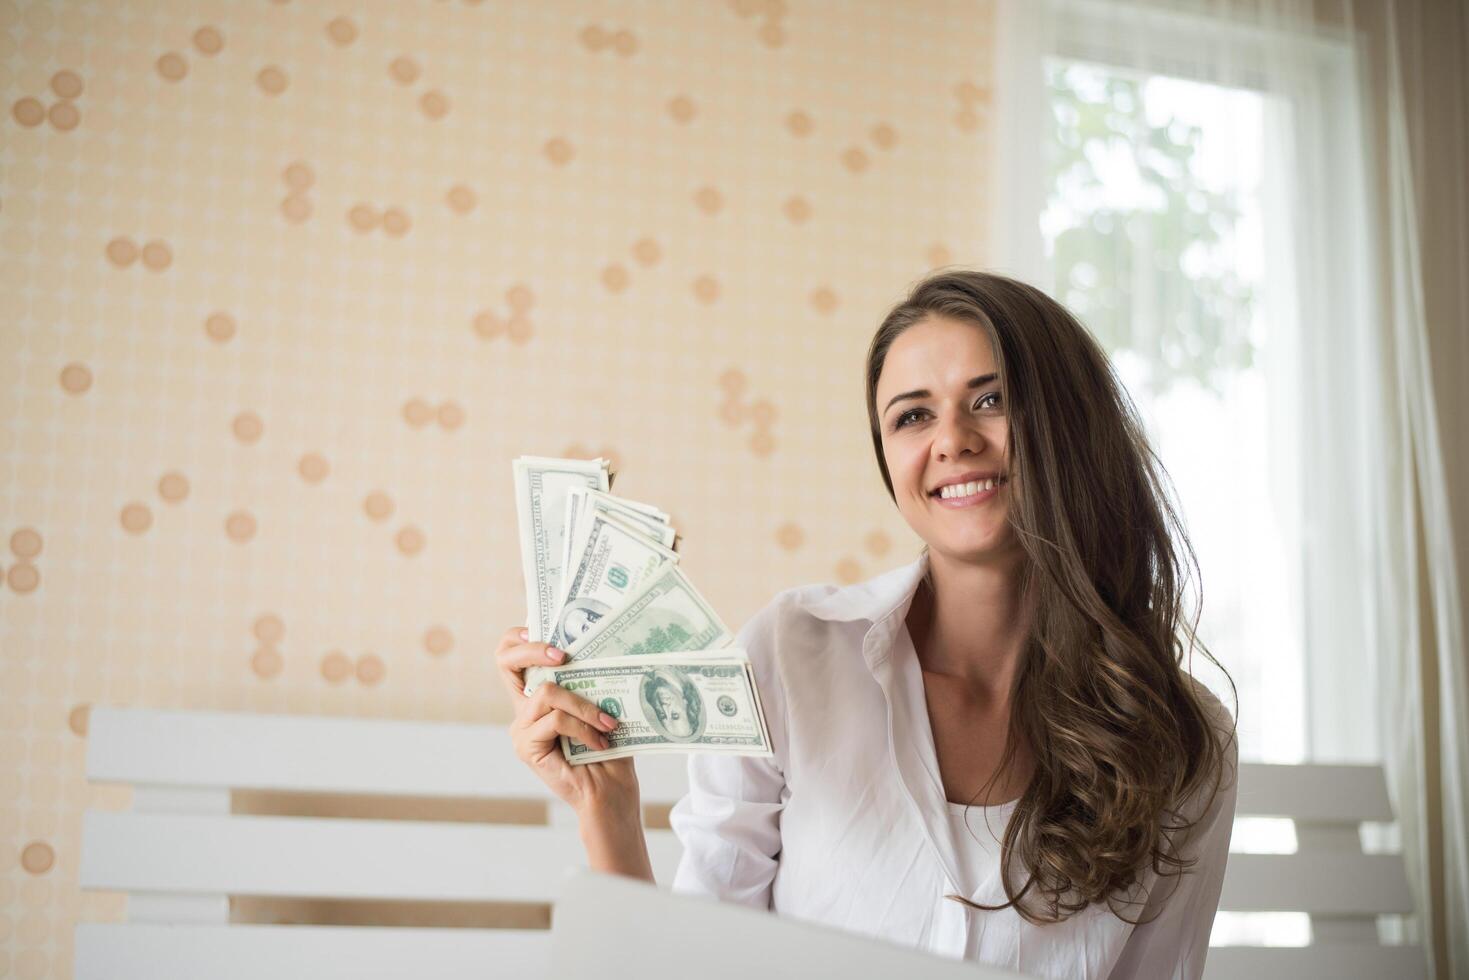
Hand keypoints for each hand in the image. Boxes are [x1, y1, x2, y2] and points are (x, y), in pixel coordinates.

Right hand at [495, 626, 640, 816]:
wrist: (610, 794)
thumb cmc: (611, 750)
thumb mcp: (602, 705)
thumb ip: (591, 680)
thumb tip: (601, 642)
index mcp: (537, 697)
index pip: (510, 656)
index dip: (518, 637)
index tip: (543, 628)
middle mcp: (523, 710)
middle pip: (506, 661)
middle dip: (534, 648)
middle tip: (564, 655)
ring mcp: (521, 729)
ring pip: (547, 692)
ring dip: (583, 705)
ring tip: (607, 723)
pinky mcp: (527, 747)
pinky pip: (555, 720)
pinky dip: (583, 727)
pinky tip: (600, 741)